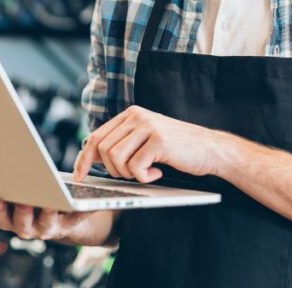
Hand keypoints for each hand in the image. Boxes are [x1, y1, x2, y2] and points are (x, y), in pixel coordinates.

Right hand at [0, 190, 95, 240]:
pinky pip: (75, 220)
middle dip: (21, 210)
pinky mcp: (70, 224)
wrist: (63, 219)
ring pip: (45, 223)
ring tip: (50, 199)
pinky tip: (81, 201)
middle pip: (22, 221)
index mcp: (9, 220)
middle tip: (23, 197)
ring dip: (47, 212)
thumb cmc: (28, 201)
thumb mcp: (3, 195)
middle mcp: (26, 227)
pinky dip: (80, 211)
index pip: (0, 216)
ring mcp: (48, 228)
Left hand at [73, 105, 222, 182]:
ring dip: (128, 174)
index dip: (84, 158)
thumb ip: (123, 142)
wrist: (211, 149)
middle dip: (112, 170)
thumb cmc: (176, 150)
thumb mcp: (145, 140)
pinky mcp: (158, 140)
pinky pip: (135, 167)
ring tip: (146, 172)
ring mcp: (147, 126)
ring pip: (115, 158)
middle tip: (132, 174)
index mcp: (129, 114)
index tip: (79, 176)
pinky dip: (144, 177)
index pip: (96, 136)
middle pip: (103, 149)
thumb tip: (91, 158)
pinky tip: (157, 173)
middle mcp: (136, 116)